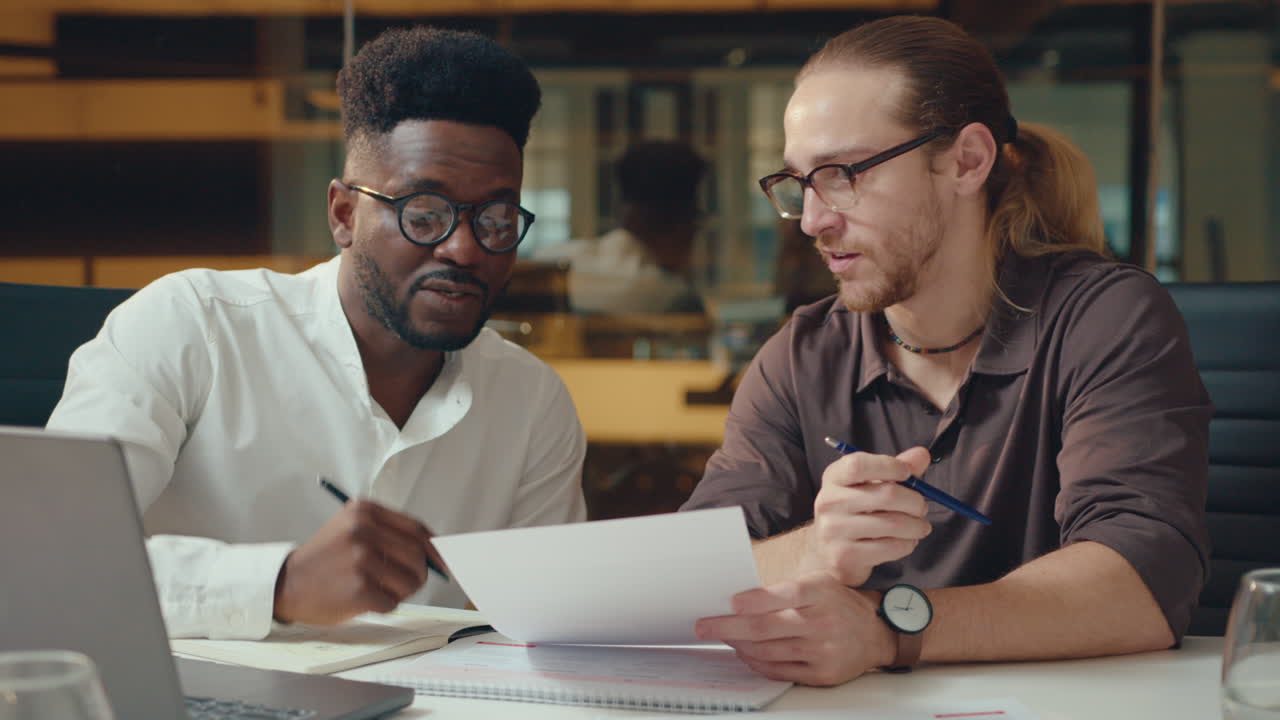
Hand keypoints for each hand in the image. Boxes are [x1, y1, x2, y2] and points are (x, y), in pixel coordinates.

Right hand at [273, 499, 445, 624]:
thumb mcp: (352, 529)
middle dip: (417, 573)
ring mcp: (361, 559)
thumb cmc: (326, 559)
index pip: (416, 529)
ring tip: (376, 589)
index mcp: (365, 511)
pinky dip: (384, 605)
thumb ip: (390, 533)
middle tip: (400, 583)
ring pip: (411, 581)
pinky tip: (363, 599)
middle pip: (418, 556)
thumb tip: (437, 551)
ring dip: (400, 591)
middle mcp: (364, 531)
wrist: (286, 584)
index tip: (443, 561)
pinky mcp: (360, 588)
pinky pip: (393, 602)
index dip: (435, 548)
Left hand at [694, 573, 895, 685]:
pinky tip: (744, 652)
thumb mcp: (817, 583)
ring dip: (738, 645)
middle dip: (728, 627)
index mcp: (820, 592)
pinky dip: (756, 662)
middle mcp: (822, 622)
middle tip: (704, 626)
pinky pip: (778, 671)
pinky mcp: (821, 674)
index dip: (755, 600)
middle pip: (767, 627)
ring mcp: (822, 651)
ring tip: (723, 637)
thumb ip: (784, 591)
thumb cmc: (837, 603)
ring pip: (767, 651)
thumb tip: (737, 600)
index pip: (785, 595)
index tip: (731, 602)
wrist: (875, 633)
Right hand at [805, 446, 932, 586]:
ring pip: (893, 524)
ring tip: (919, 526)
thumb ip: (895, 468)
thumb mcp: (869, 484)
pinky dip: (907, 544)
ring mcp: (835, 530)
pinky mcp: (845, 555)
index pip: (858, 465)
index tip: (908, 473)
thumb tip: (922, 455)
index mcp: (834, 477)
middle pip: (886, 495)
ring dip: (916, 526)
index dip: (889, 466)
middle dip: (915, 501)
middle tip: (922, 507)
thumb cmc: (855, 511)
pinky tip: (905, 541)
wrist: (828, 551)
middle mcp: (830, 502)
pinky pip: (890, 547)